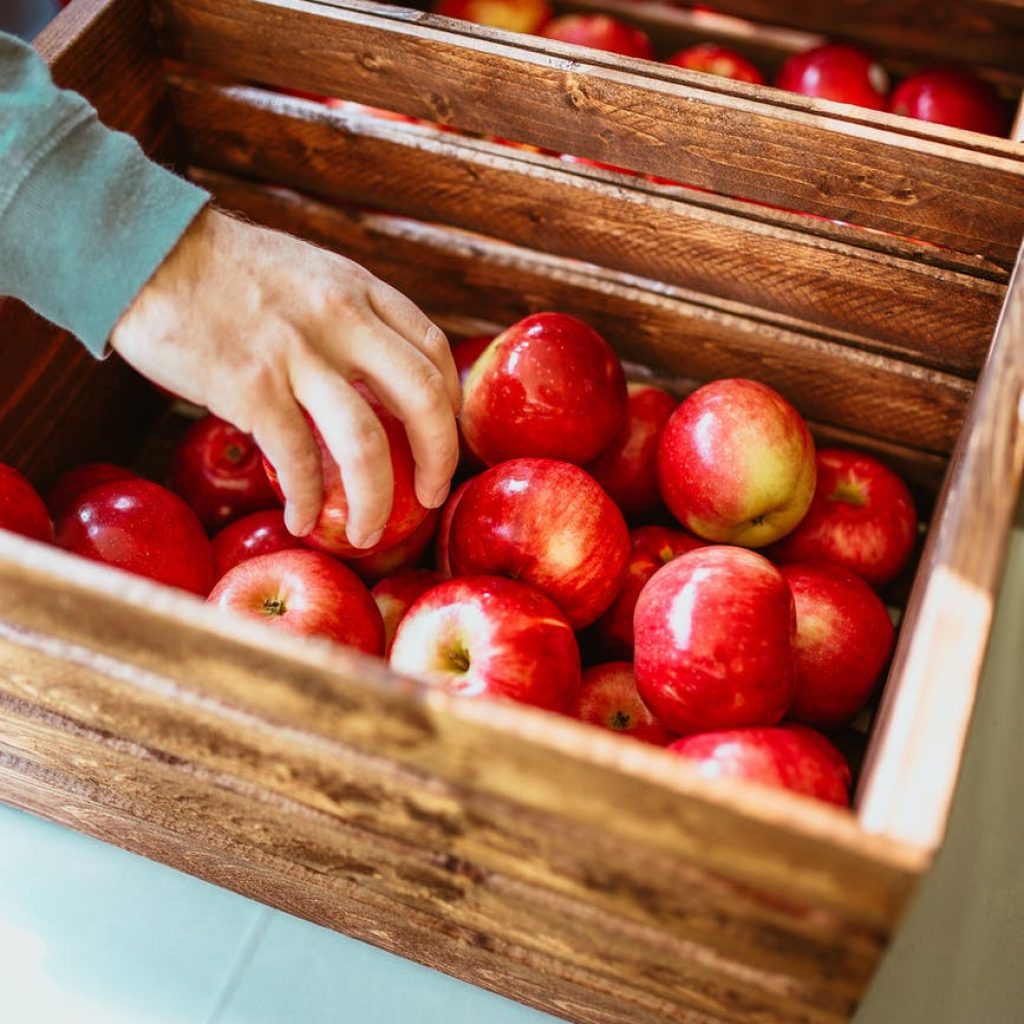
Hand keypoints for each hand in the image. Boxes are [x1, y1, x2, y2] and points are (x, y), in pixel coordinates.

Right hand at [110, 208, 459, 547]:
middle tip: (430, 496)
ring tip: (367, 535)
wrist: (144, 248)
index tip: (441, 438)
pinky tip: (302, 520)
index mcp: (360, 291)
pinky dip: (307, 502)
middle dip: (439, 461)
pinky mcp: (250, 388)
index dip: (449, 405)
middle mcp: (341, 320)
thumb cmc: (226, 270)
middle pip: (423, 401)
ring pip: (366, 445)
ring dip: (375, 503)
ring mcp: (297, 355)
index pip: (434, 352)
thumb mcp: (310, 275)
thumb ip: (349, 319)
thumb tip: (375, 380)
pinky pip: (297, 462)